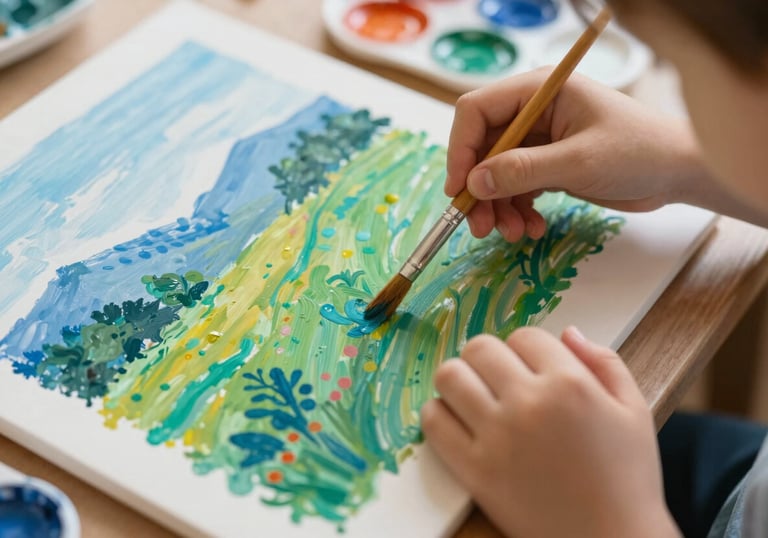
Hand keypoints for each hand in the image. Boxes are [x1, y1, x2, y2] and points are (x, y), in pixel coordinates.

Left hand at [421, 327, 679, 537]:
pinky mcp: (473, 470)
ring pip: (449, 377)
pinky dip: (439, 415)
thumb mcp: (634, 411)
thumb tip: (569, 332)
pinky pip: (433, 422)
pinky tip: (459, 423)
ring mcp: (496, 436)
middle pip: (480, 348)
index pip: (524, 336)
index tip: (531, 368)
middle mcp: (529, 402)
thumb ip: (605, 362)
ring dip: (459, 380)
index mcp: (570, 383)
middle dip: (488, 357)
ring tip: (474, 396)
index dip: (527, 349)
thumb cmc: (627, 478)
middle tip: (497, 378)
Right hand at [446, 69, 704, 240]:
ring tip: (513, 234)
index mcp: (539, 91)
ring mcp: (540, 139)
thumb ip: (523, 170)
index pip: (477, 111)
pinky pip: (515, 187)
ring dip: (498, 207)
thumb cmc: (639, 152)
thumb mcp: (578, 162)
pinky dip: (517, 210)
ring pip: (495, 173)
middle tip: (481, 226)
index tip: (460, 190)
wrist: (679, 173)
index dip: (461, 149)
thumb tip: (474, 183)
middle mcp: (533, 111)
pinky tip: (530, 228)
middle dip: (479, 189)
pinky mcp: (548, 163)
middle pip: (482, 147)